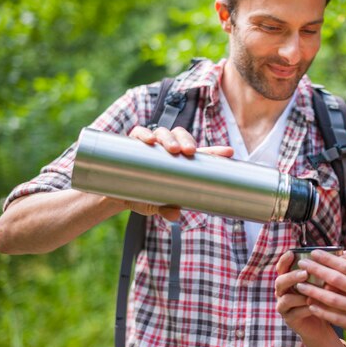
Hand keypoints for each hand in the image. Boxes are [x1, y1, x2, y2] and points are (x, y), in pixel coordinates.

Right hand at [117, 125, 234, 220]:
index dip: (215, 152)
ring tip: (171, 149)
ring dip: (169, 138)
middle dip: (187, 141)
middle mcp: (167, 149)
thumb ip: (165, 209)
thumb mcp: (155, 205)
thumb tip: (174, 214)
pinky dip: (145, 134)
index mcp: (179, 162)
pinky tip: (149, 141)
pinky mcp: (133, 142)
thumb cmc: (143, 196)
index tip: (229, 152)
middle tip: (190, 152)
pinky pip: (139, 133)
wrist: (116, 194)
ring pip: (164, 132)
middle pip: (181, 136)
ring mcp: (151, 144)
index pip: (201, 154)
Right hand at [275, 250, 334, 338]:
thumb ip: (334, 267)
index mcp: (290, 278)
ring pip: (286, 298)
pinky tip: (314, 306)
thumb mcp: (328, 281)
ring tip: (311, 294)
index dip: (285, 260)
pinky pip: (294, 313)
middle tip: (305, 273)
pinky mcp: (290, 319)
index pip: (282, 267)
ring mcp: (285, 306)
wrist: (325, 322)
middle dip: (292, 276)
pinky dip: (305, 309)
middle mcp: (284, 291)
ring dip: (300, 295)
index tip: (292, 253)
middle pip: (280, 281)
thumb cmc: (326, 297)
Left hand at [295, 251, 345, 346]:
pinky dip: (323, 311)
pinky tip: (311, 305)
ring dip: (314, 291)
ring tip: (299, 285)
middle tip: (301, 264)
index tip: (314, 253)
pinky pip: (337, 318)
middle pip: (336, 279)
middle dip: (316, 270)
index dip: (328, 258)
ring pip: (333, 299)